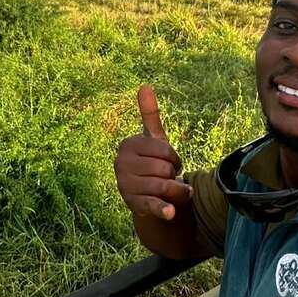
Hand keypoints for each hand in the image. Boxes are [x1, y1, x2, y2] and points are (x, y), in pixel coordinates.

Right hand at [114, 85, 192, 220]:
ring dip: (176, 190)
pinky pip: (153, 205)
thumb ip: (149, 114)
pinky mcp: (134, 205)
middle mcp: (121, 165)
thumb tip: (145, 85)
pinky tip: (170, 212)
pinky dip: (163, 209)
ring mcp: (125, 186)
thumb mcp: (153, 140)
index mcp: (127, 145)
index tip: (168, 161)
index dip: (174, 157)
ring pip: (165, 185)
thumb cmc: (151, 162)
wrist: (147, 196)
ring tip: (171, 191)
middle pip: (165, 168)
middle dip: (173, 174)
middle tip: (165, 177)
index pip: (164, 149)